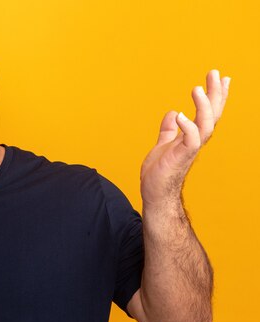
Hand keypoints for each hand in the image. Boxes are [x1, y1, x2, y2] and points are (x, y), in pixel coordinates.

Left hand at [140, 70, 229, 208]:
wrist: (154, 194)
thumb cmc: (160, 173)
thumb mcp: (163, 145)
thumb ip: (168, 130)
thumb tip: (173, 113)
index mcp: (192, 136)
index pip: (208, 112)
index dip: (215, 95)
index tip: (221, 77)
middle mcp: (195, 141)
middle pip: (212, 114)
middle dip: (216, 93)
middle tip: (215, 73)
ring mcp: (189, 149)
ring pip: (206, 125)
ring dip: (204, 106)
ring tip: (197, 89)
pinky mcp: (180, 157)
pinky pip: (190, 140)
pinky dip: (187, 127)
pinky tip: (180, 114)